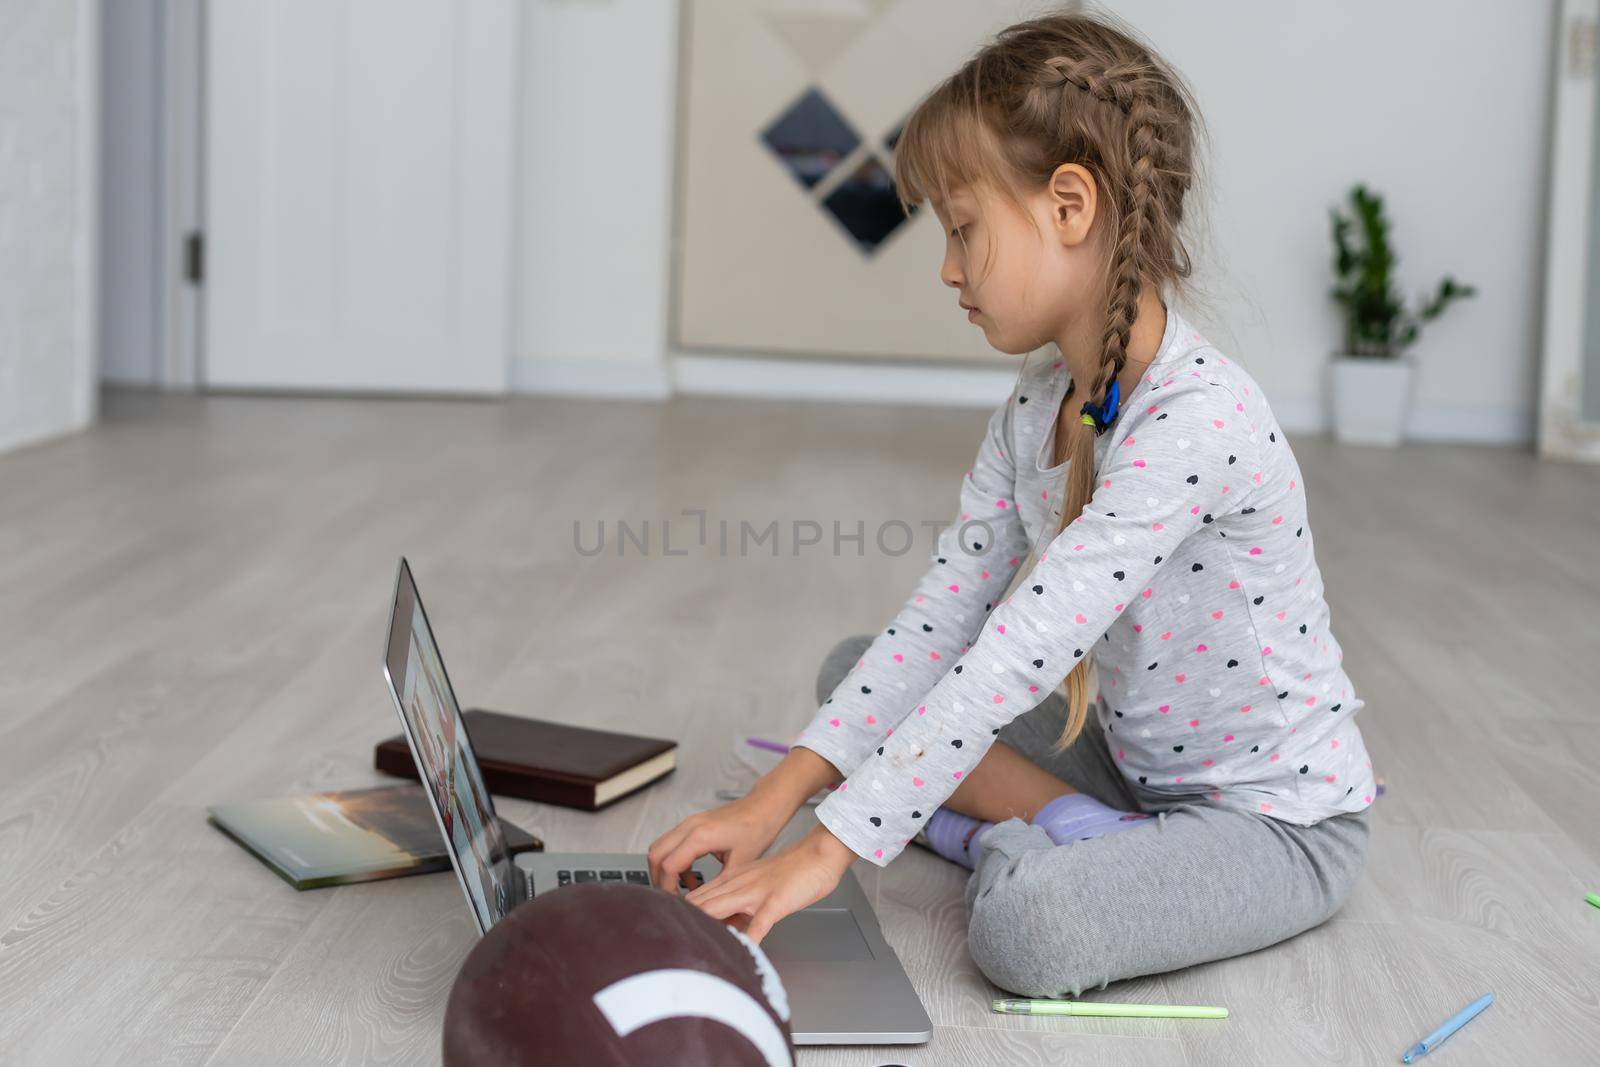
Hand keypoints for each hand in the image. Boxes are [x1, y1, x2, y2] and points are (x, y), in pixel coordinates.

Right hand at [647, 790, 793, 893]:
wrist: (764, 806)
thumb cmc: (757, 829)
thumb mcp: (740, 863)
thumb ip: (718, 885)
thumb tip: (707, 906)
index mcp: (700, 836)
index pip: (668, 866)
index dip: (668, 888)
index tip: (677, 904)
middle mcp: (689, 826)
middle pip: (655, 855)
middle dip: (659, 880)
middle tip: (673, 898)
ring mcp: (689, 823)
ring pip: (659, 847)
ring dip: (664, 870)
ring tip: (680, 890)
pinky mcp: (692, 824)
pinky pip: (671, 844)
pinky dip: (674, 862)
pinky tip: (691, 878)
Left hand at [680, 824, 857, 943]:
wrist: (818, 854)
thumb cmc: (792, 872)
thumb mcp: (758, 886)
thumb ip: (739, 906)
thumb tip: (725, 930)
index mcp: (731, 882)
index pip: (695, 899)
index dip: (678, 915)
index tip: (667, 933)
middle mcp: (737, 886)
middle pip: (699, 904)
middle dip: (682, 924)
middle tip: (669, 945)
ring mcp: (756, 893)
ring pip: (719, 909)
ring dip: (705, 929)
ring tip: (691, 949)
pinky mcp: (776, 901)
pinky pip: (759, 922)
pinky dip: (749, 937)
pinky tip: (744, 951)